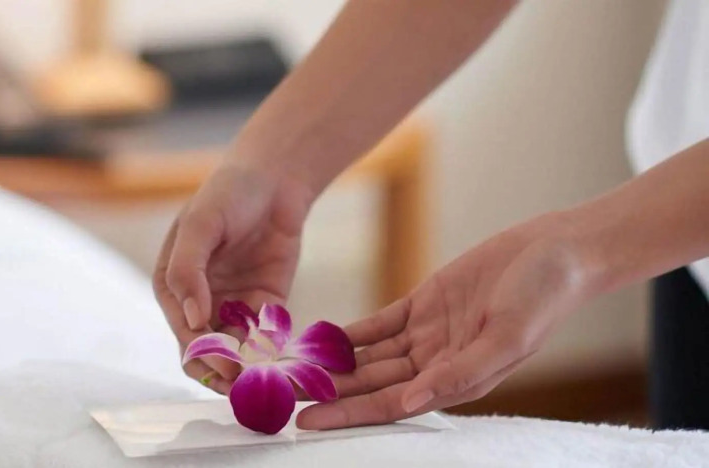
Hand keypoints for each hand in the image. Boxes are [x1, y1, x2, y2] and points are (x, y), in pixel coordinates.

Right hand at [154, 161, 315, 391]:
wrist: (274, 177)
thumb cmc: (227, 194)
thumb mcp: (202, 226)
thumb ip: (188, 270)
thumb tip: (190, 318)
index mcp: (172, 288)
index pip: (186, 337)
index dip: (207, 358)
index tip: (231, 371)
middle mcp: (199, 304)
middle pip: (210, 356)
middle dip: (230, 375)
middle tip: (256, 387)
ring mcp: (232, 306)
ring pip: (239, 355)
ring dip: (256, 370)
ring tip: (279, 382)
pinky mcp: (265, 306)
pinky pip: (267, 339)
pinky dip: (277, 353)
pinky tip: (292, 363)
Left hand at [298, 212, 601, 428]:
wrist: (558, 251)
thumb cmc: (544, 296)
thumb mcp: (508, 336)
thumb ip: (461, 372)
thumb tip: (412, 403)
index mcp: (456, 380)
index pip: (389, 404)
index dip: (346, 413)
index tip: (306, 421)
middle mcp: (436, 363)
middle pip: (370, 384)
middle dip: (327, 392)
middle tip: (280, 395)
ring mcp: (428, 334)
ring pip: (368, 357)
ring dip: (331, 365)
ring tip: (289, 370)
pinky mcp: (423, 304)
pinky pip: (377, 325)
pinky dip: (348, 333)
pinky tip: (318, 338)